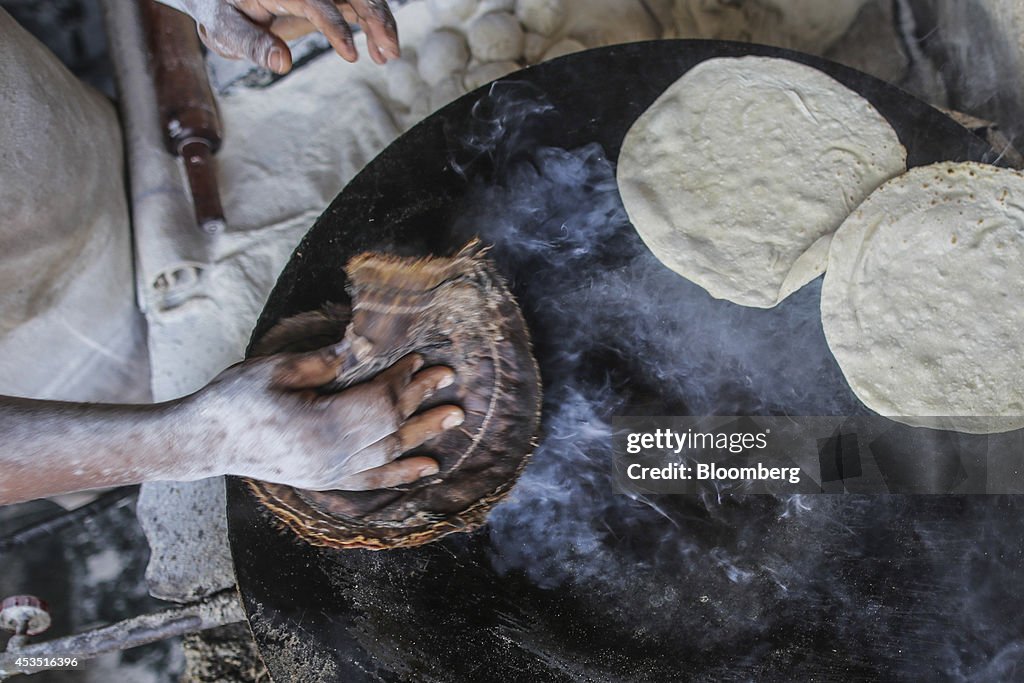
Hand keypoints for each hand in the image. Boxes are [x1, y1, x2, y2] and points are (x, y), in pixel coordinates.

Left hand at [162, 0, 399, 71]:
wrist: (225, 1)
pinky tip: (380, 54)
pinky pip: (357, 8)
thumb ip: (252, 44)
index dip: (334, 26)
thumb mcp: (225, 29)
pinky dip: (374, 28)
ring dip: (381, 23)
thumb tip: (282, 64)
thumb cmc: (222, 13)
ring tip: (389, 55)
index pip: (315, 1)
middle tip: (391, 50)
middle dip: (375, 17)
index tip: (350, 55)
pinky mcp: (327, 0)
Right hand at [191, 351, 461, 490]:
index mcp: (320, 427)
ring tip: (454, 417)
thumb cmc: (234, 399)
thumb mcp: (276, 369)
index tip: (419, 358)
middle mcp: (331, 457)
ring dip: (424, 434)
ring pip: (389, 454)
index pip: (377, 402)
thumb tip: (364, 346)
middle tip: (450, 379)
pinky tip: (429, 467)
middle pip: (390, 427)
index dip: (402, 380)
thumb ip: (324, 362)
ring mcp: (329, 474)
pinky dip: (403, 474)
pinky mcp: (325, 480)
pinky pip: (373, 481)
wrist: (204, 441)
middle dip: (422, 400)